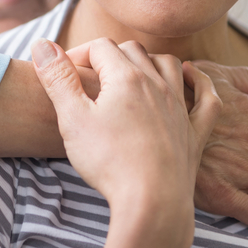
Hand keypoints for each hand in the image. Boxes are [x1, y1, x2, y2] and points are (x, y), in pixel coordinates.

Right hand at [32, 37, 220, 247]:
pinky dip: (200, 82)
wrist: (152, 203)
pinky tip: (192, 77)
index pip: (100, 47)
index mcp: (126, 77)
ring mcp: (180, 107)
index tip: (64, 74)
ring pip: (169, 65)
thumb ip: (58, 78)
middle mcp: (157, 84)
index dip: (78, 53)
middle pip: (133, 51)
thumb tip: (41, 44)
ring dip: (150, 61)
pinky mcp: (194, 132)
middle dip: (109, 55)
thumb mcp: (73, 118)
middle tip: (90, 77)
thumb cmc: (109, 162)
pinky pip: (206, 97)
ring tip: (133, 71)